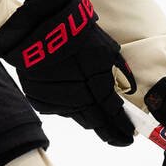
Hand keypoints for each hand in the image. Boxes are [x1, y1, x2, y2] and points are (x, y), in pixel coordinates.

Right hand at [0, 0, 136, 146]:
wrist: (37, 28)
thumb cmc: (76, 36)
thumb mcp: (107, 51)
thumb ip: (118, 74)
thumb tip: (127, 89)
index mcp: (96, 88)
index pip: (112, 117)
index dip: (121, 129)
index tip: (128, 137)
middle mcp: (76, 100)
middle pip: (94, 122)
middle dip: (106, 127)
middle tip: (115, 130)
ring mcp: (55, 102)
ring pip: (76, 115)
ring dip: (85, 111)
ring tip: (85, 94)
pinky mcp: (39, 100)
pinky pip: (58, 108)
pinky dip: (66, 102)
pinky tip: (66, 87)